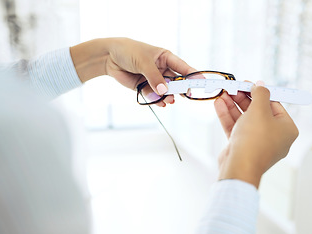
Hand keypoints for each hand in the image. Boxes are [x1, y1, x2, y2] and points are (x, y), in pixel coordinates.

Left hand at [70, 38, 195, 106]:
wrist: (109, 57)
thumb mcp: (143, 62)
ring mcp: (153, 78)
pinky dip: (157, 100)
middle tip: (187, 96)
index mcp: (165, 57)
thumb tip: (164, 92)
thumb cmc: (128, 51)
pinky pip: (153, 95)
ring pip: (165, 90)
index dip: (193, 74)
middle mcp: (161, 68)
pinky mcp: (143, 86)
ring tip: (170, 101)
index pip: (182, 67)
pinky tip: (161, 104)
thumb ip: (154, 77)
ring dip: (168, 96)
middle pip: (175, 81)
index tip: (202, 82)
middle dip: (181, 89)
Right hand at [214, 82, 298, 187]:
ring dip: (232, 106)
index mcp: (286, 128)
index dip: (259, 93)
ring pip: (244, 119)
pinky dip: (228, 116)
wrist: (240, 166)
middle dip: (242, 98)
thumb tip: (260, 85)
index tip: (247, 84)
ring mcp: (257, 142)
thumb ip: (260, 94)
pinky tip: (219, 104)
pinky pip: (236, 128)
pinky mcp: (242, 146)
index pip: (274, 105)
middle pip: (257, 111)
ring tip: (222, 93)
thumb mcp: (259, 110)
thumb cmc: (255, 139)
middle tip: (232, 88)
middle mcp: (273, 136)